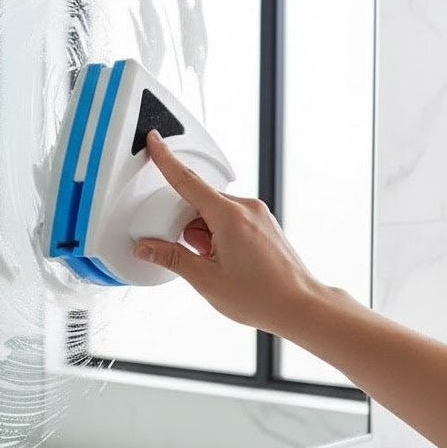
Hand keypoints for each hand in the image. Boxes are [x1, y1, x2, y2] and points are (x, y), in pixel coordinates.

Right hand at [132, 130, 324, 335]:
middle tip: (196, 255)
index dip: (165, 160)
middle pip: (198, 201)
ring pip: (213, 212)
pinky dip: (219, 234)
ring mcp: (257, 214)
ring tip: (216, 263)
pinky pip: (229, 218)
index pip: (187, 181)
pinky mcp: (263, 223)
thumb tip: (146, 248)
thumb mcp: (206, 279)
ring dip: (204, 233)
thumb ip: (171, 258)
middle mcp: (246, 208)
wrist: (300, 306)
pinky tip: (227, 260)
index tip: (154, 141)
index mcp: (229, 216)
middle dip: (187, 225)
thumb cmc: (262, 296)